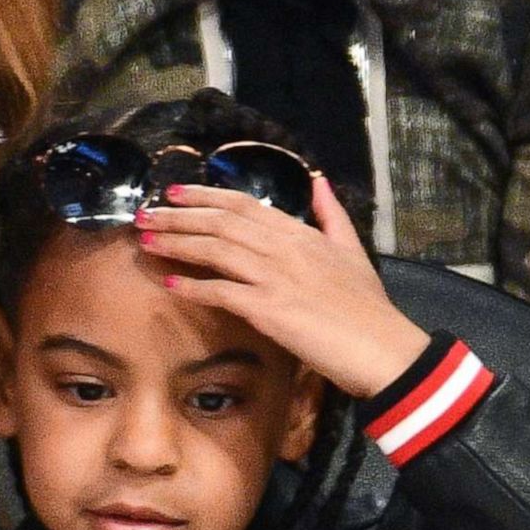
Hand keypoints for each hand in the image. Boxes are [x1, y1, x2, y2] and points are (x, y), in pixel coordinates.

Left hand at [134, 177, 430, 398]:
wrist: (384, 349)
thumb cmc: (368, 307)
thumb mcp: (353, 250)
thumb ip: (331, 215)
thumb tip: (318, 180)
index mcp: (302, 234)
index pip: (244, 205)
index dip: (205, 197)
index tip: (174, 194)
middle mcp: (286, 248)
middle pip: (221, 223)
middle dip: (178, 217)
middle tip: (144, 214)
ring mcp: (277, 277)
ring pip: (216, 250)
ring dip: (177, 244)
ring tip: (146, 241)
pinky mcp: (271, 309)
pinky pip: (222, 293)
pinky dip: (193, 286)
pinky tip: (169, 284)